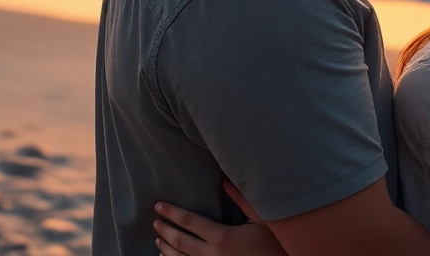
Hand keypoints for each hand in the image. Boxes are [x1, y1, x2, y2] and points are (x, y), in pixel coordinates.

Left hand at [153, 181, 286, 255]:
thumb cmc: (275, 245)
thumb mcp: (262, 219)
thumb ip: (241, 199)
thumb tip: (224, 180)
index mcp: (222, 238)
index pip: (189, 222)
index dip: (171, 213)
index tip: (158, 206)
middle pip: (180, 242)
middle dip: (164, 230)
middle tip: (154, 222)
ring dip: (167, 249)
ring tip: (158, 240)